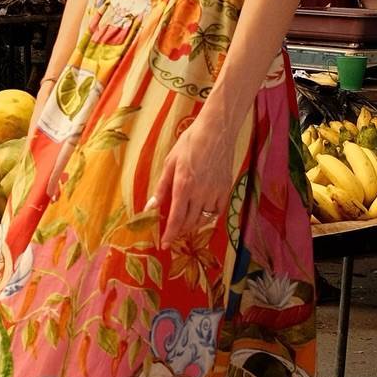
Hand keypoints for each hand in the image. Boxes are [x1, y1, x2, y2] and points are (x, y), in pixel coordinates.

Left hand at [151, 108, 232, 246]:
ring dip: (193, 226)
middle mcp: (200, 193)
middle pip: (190, 223)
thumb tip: (150, 207)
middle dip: (180, 232)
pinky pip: (216, 212)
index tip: (164, 244)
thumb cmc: (189, 143)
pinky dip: (208, 217)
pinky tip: (201, 214)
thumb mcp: (170, 163)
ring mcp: (215, 192)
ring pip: (203, 220)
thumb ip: (161, 188)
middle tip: (173, 234)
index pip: (176, 218)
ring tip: (185, 225)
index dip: (170, 234)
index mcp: (183, 186)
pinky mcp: (226, 190)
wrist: (217, 131)